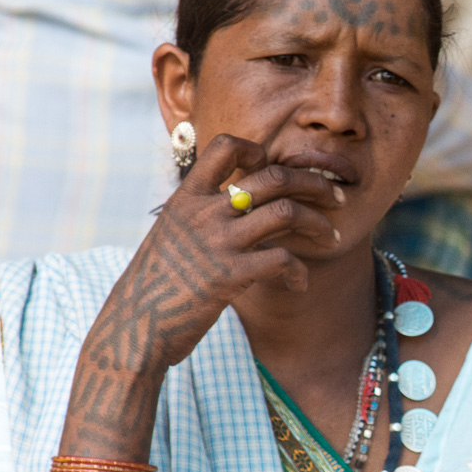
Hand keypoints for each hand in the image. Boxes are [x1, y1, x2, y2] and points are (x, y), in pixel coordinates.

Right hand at [91, 134, 344, 373]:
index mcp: (187, 197)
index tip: (274, 167)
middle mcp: (204, 212)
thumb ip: (199, 216)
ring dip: (319, 224)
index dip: (258, 150)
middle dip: (314, 183)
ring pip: (286, 212)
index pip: (225, 147)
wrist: (134, 325)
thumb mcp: (171, 235)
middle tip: (336, 197)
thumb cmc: (156, 284)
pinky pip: (283, 260)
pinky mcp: (230, 276)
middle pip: (273, 177)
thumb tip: (231, 206)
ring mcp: (218, 242)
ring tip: (331, 238)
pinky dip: (300, 272)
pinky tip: (300, 284)